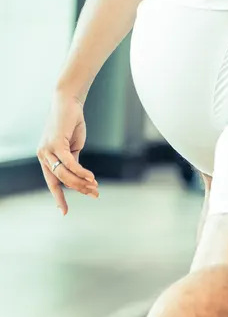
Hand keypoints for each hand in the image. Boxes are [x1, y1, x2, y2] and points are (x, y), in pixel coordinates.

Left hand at [37, 93, 97, 214]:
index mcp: (46, 158)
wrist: (68, 104)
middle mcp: (43, 155)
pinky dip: (81, 172)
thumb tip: (78, 176)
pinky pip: (70, 163)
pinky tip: (91, 177)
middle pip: (61, 180)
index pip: (52, 183)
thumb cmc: (71, 124)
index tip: (64, 212)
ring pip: (65, 174)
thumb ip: (73, 162)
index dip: (59, 198)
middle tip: (95, 194)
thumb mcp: (72, 147)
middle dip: (79, 190)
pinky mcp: (56, 144)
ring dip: (82, 182)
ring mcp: (47, 150)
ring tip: (95, 186)